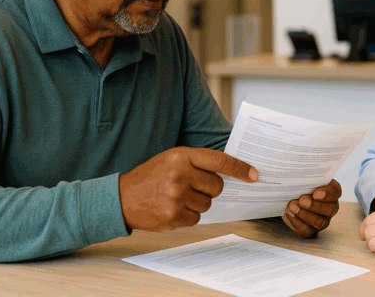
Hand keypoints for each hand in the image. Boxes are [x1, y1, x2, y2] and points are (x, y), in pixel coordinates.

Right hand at [118, 147, 257, 230]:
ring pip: (207, 204)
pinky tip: (173, 208)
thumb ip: (196, 162)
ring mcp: (176, 196)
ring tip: (177, 197)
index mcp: (182, 156)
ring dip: (197, 203)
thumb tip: (229, 173)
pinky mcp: (173, 216)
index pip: (220, 161)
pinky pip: (196, 218)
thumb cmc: (150, 176)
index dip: (240, 169)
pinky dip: (188, 215)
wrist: (121, 198)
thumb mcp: (171, 159)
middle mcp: (180, 174)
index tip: (254, 175)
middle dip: (210, 188)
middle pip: (217, 186)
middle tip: (193, 186)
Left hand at [282, 179, 340, 237]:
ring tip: (291, 206)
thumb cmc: (300, 184)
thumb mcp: (303, 176)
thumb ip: (304, 174)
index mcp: (331, 191)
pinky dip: (296, 222)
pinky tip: (288, 214)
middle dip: (315, 206)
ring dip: (304, 215)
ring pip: (319, 222)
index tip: (316, 193)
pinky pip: (307, 230)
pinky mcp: (311, 229)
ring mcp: (322, 219)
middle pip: (330, 209)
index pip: (336, 191)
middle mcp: (330, 207)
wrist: (290, 195)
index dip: (327, 193)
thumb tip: (295, 167)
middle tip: (301, 200)